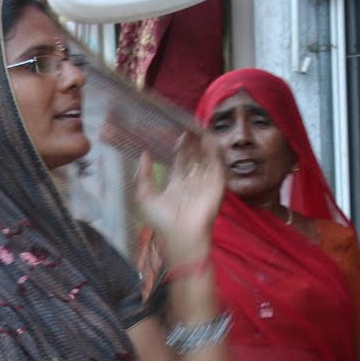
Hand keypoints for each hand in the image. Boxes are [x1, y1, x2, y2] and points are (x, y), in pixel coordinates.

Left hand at [135, 132, 225, 263]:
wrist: (182, 235)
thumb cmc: (163, 220)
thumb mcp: (145, 196)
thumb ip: (142, 175)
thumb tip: (144, 154)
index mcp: (176, 184)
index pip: (180, 161)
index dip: (180, 147)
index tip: (179, 133)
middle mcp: (192, 182)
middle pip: (193, 156)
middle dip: (192, 141)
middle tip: (189, 124)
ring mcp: (205, 182)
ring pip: (205, 158)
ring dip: (203, 143)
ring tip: (199, 127)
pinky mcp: (216, 184)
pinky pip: (217, 164)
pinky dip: (214, 151)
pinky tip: (209, 138)